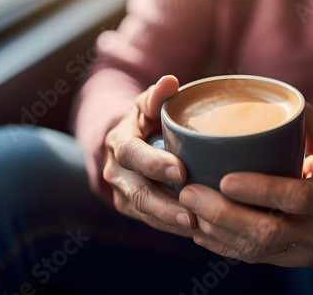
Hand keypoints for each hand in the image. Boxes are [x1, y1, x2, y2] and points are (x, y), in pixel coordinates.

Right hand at [104, 75, 196, 235]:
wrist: (125, 141)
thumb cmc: (143, 120)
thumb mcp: (147, 104)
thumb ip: (157, 96)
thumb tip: (171, 81)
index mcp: (119, 141)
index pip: (132, 154)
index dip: (154, 164)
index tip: (181, 171)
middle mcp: (115, 170)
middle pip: (136, 192)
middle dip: (164, 204)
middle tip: (193, 214)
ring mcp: (120, 192)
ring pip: (143, 212)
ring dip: (169, 221)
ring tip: (197, 227)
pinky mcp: (130, 208)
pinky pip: (150, 222)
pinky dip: (171, 227)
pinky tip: (195, 231)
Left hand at [179, 104, 312, 280]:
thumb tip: (287, 101)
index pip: (296, 197)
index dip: (259, 189)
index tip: (225, 178)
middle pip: (266, 231)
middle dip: (223, 214)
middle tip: (189, 191)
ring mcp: (298, 252)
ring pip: (251, 249)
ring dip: (214, 229)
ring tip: (186, 206)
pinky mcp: (282, 262)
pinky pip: (247, 258)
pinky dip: (219, 244)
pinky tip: (197, 228)